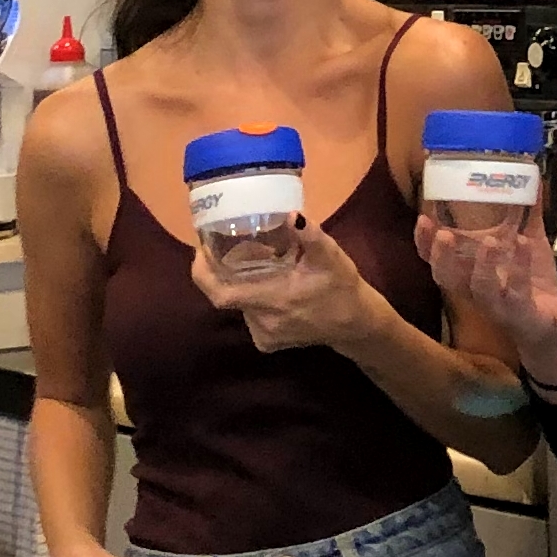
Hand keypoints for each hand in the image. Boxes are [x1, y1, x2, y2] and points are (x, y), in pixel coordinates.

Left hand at [191, 215, 383, 353]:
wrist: (357, 324)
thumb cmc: (342, 288)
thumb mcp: (331, 257)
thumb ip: (311, 236)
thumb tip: (293, 214)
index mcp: (274, 300)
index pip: (221, 294)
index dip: (202, 273)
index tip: (199, 251)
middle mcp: (263, 322)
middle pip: (227, 295)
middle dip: (224, 272)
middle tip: (229, 249)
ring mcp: (265, 335)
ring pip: (240, 305)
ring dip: (241, 285)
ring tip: (254, 265)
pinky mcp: (268, 343)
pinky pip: (250, 317)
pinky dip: (252, 300)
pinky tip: (267, 288)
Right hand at [415, 210, 556, 356]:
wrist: (553, 327)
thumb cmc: (532, 283)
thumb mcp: (529, 243)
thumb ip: (528, 214)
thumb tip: (532, 176)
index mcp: (469, 271)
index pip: (435, 260)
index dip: (424, 243)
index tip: (422, 218)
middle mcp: (476, 289)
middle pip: (446, 278)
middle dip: (440, 256)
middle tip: (443, 234)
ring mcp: (498, 304)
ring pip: (480, 289)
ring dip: (482, 266)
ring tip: (488, 241)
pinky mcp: (521, 315)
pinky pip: (516, 294)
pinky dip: (519, 270)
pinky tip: (524, 245)